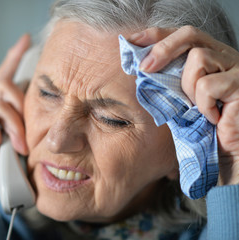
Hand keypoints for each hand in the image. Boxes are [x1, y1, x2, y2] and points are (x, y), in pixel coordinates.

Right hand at [0, 34, 30, 214]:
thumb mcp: (12, 141)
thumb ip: (19, 125)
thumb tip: (40, 115)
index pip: (4, 75)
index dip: (14, 56)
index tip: (25, 40)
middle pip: (7, 86)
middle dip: (23, 111)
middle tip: (26, 139)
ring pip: (0, 104)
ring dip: (14, 129)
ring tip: (17, 149)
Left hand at [128, 26, 238, 185]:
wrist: (226, 155)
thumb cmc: (202, 128)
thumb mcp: (179, 100)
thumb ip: (168, 81)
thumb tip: (140, 67)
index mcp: (210, 58)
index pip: (182, 35)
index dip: (156, 35)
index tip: (132, 41)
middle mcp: (225, 57)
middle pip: (190, 34)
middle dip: (162, 48)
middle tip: (144, 67)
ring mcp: (236, 69)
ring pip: (198, 58)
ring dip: (187, 86)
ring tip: (197, 107)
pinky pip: (208, 85)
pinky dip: (202, 104)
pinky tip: (213, 118)